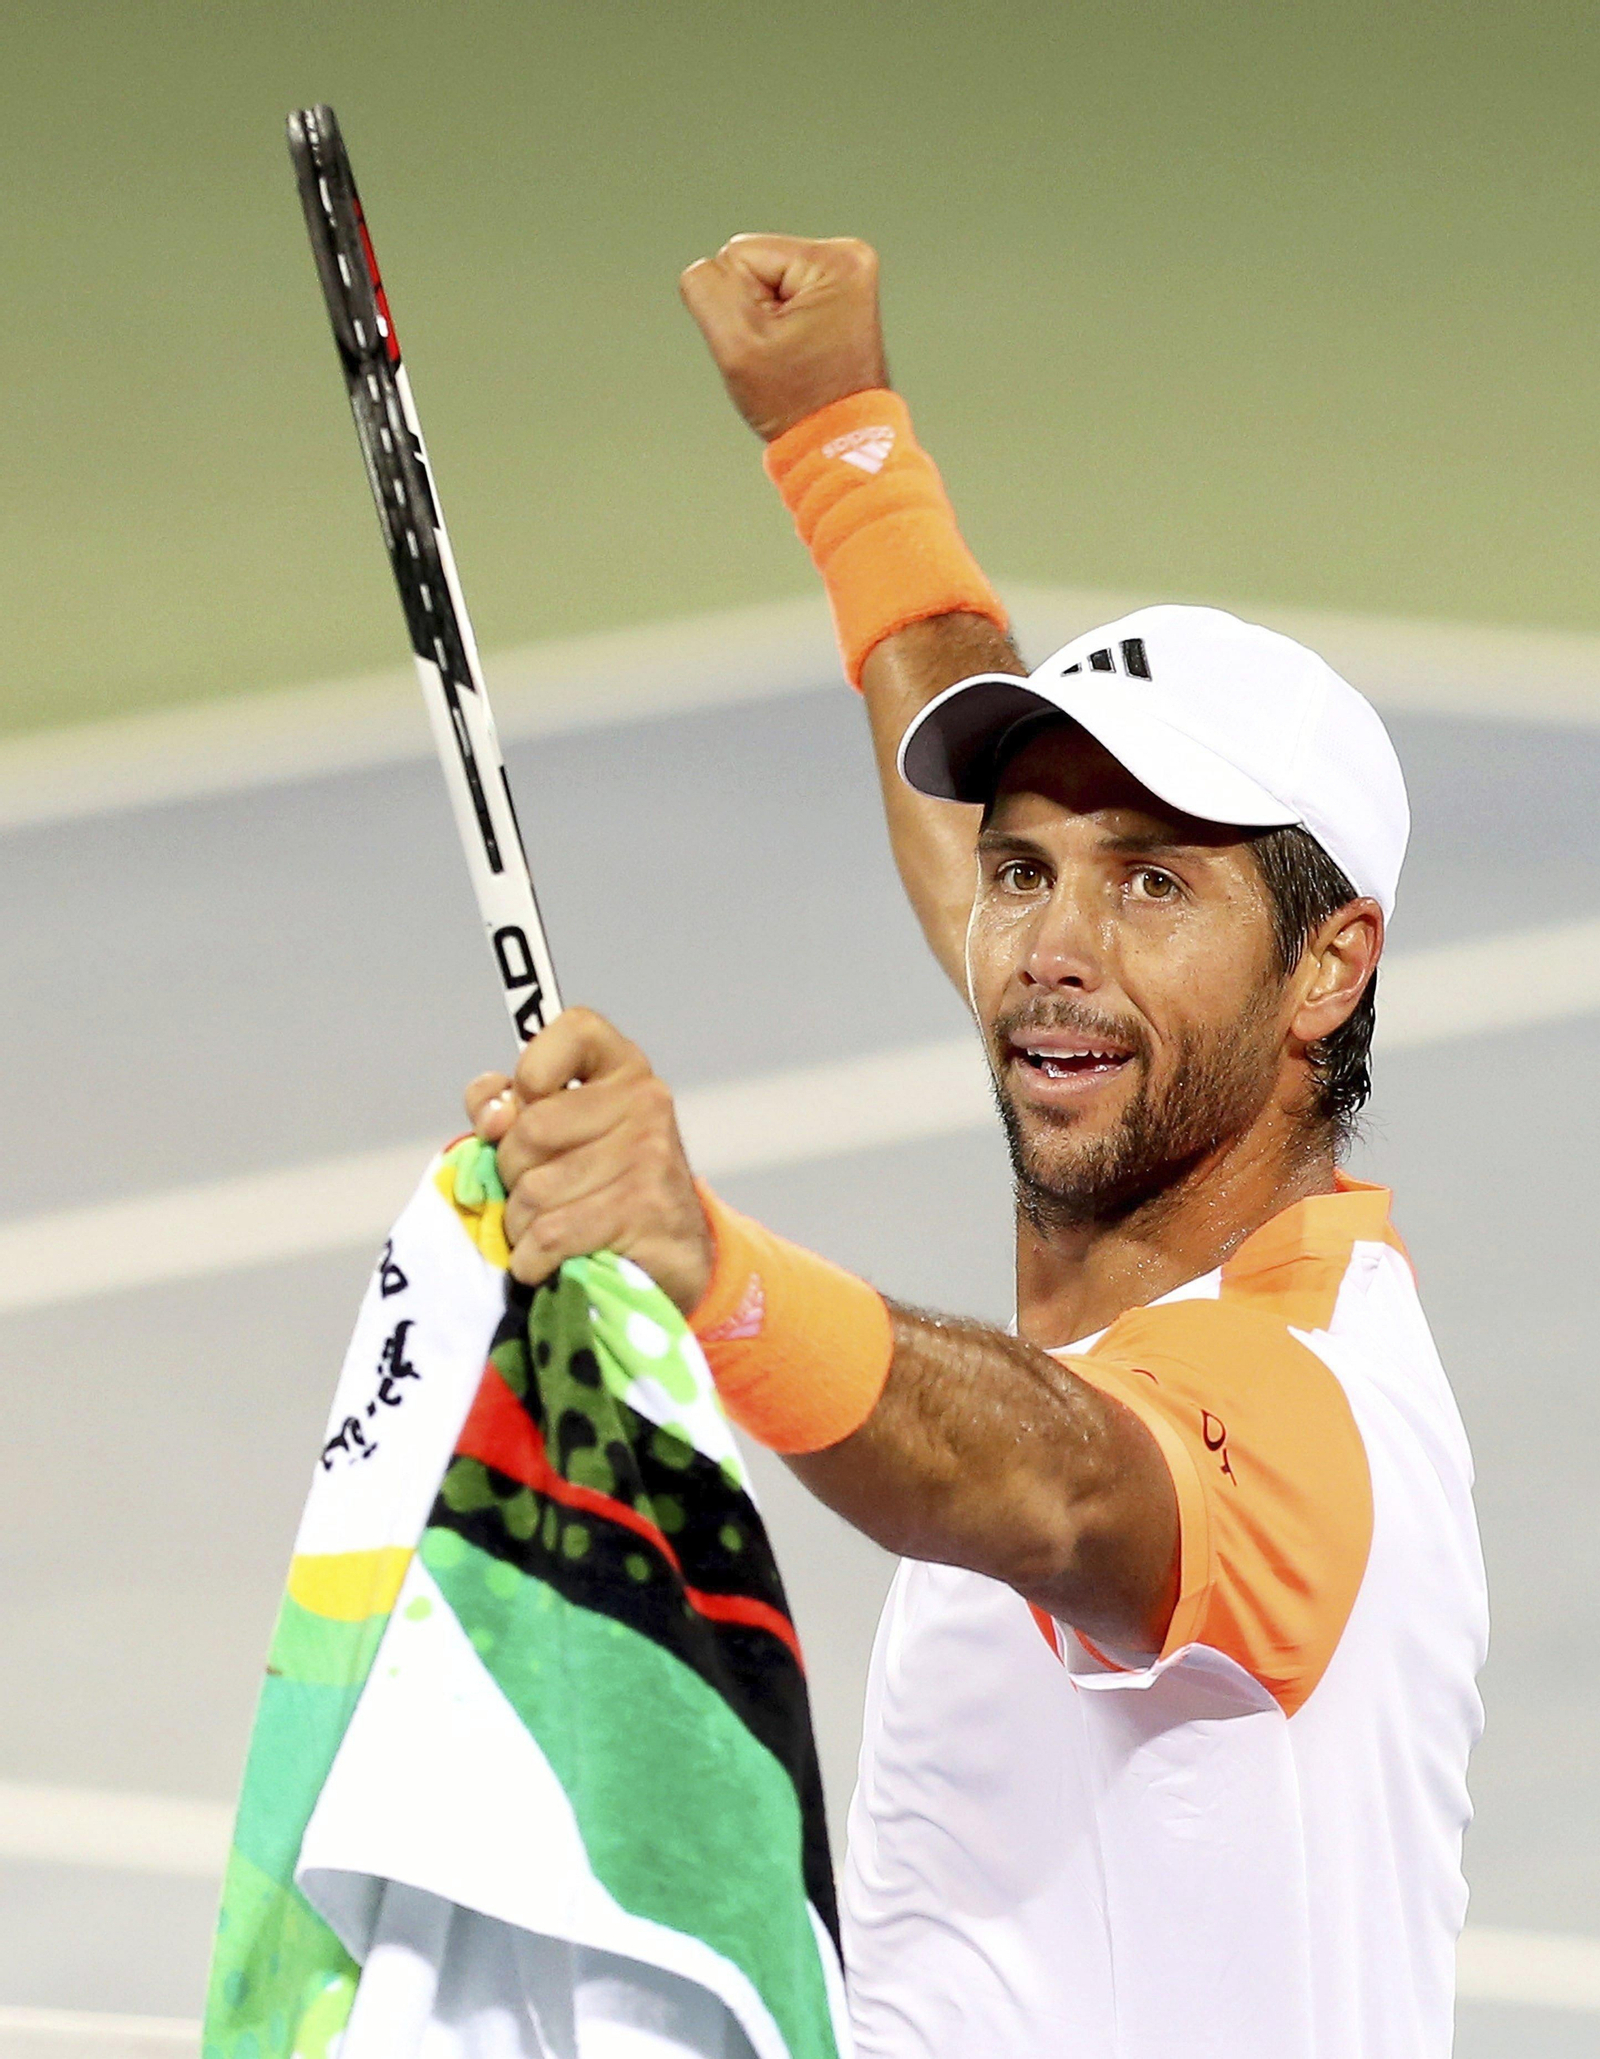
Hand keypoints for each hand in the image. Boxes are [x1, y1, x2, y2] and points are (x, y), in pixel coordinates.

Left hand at [464, 1008, 713, 1312]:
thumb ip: (508, 1108)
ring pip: (533, 1191)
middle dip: (510, 1173)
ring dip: (520, 1226)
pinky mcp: (644, 1209)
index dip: (531, 1069)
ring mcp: (649, 1153)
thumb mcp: (556, 1134)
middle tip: (536, 1190)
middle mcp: (645, 1100)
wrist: (677, 1254)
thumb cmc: (602, 1186)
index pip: (574, 1028)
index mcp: (623, 1068)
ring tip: (545, 1229)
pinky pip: (549, 1235)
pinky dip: (532, 1259)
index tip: (528, 1104)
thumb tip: (491, 1115)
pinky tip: (546, 1261)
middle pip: (529, 1129)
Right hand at [679, 233, 889, 440]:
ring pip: (766, 281)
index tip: (773, 344)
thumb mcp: (737, 345)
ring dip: (767, 321)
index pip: (739, 254)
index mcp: (834, 261)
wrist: (837, 445)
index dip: (739, 305)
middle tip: (783, 354)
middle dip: (756, 312)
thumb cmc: (797, 405)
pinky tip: (800, 352)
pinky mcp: (840, 296)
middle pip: (754, 264)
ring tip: (793, 355)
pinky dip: (782, 326)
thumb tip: (703, 269)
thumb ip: (705, 290)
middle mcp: (849, 258)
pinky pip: (784, 296)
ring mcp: (848, 278)